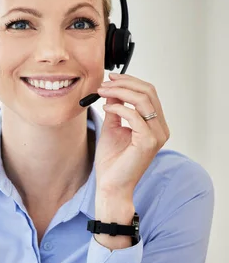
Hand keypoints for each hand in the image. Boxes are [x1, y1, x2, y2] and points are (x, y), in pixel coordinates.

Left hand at [95, 73, 169, 209]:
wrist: (111, 185)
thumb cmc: (112, 161)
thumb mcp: (112, 127)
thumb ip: (116, 108)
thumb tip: (111, 89)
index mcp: (155, 124)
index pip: (148, 93)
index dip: (130, 81)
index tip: (110, 78)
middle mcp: (160, 128)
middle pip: (148, 92)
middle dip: (125, 83)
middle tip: (105, 82)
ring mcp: (157, 135)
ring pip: (143, 100)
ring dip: (120, 92)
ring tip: (102, 92)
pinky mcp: (148, 142)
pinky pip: (135, 115)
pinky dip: (118, 107)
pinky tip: (106, 108)